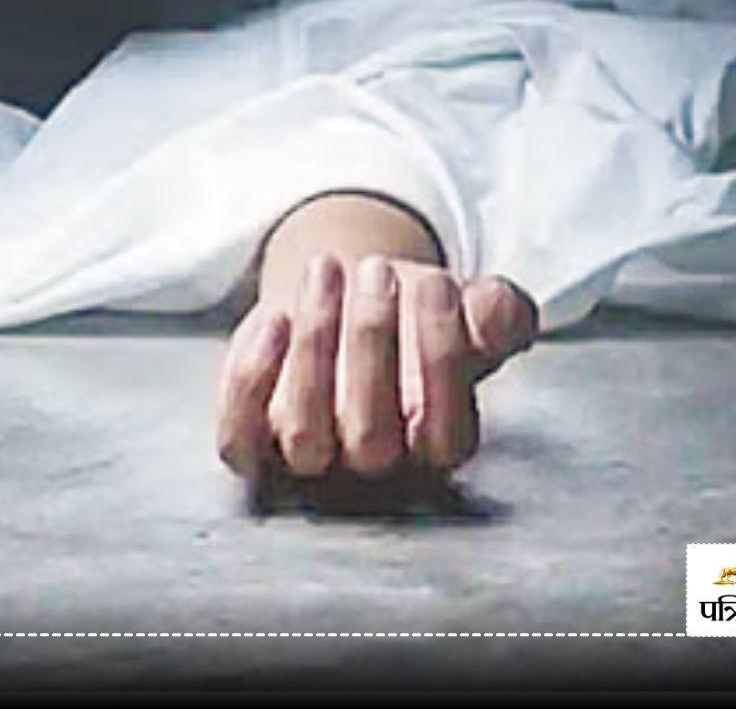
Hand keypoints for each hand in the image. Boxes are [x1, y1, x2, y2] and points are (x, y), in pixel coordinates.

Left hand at [216, 254, 537, 479]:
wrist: (339, 302)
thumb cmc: (410, 317)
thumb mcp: (463, 309)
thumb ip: (495, 315)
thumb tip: (495, 309)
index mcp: (433, 446)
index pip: (445, 435)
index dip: (442, 360)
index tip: (435, 284)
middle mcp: (370, 465)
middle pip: (371, 437)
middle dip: (372, 344)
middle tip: (376, 270)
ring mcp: (306, 458)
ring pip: (305, 435)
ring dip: (314, 350)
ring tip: (326, 271)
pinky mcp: (251, 441)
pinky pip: (239, 436)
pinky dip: (251, 383)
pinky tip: (273, 319)